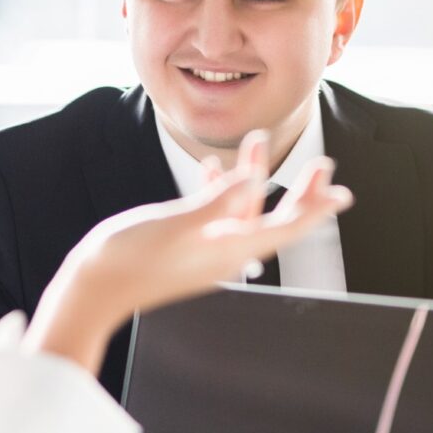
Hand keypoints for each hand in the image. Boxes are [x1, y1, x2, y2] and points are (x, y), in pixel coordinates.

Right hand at [25, 130, 351, 372]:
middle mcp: (223, 254)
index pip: (285, 228)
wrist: (91, 290)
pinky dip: (219, 191)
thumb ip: (216, 200)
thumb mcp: (175, 223)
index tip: (341, 192)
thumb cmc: (128, 257)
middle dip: (298, 191)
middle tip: (323, 166)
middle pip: (273, 220)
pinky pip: (213, 217)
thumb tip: (253, 179)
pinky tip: (209, 168)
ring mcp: (204, 253)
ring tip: (258, 142)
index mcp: (228, 249)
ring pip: (242, 212)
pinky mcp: (184, 249)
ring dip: (253, 178)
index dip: (315, 208)